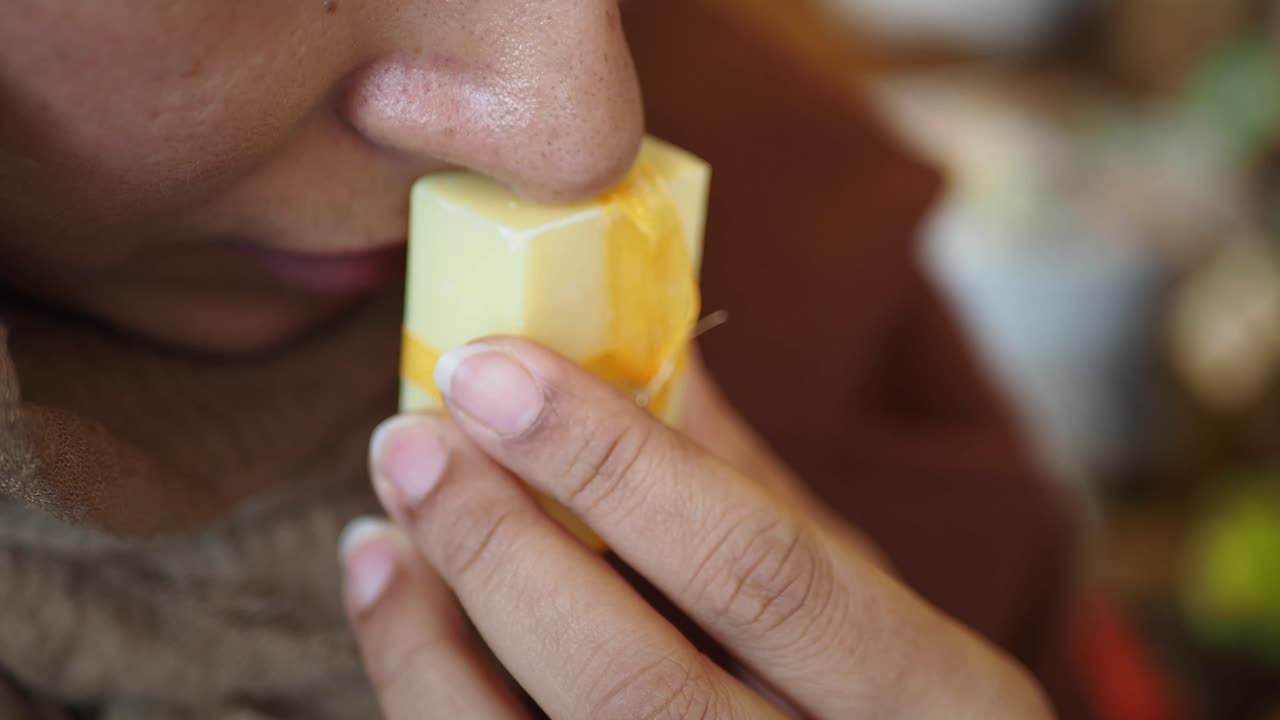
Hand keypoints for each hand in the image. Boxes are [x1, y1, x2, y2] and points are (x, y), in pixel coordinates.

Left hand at [339, 339, 1051, 718]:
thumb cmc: (880, 703)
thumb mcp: (858, 596)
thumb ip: (752, 487)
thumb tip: (650, 340)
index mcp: (928, 697)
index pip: (758, 566)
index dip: (615, 464)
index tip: (493, 371)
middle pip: (632, 682)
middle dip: (500, 546)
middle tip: (411, 443)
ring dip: (430, 638)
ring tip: (381, 530)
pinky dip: (428, 692)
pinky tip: (403, 615)